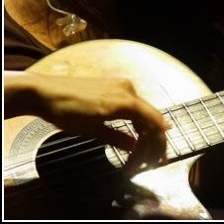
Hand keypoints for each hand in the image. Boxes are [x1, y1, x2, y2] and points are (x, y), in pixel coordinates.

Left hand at [31, 73, 167, 174]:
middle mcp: (128, 89)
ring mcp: (121, 85)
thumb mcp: (92, 130)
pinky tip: (131, 128)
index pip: (153, 117)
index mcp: (126, 100)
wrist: (45, 92)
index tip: (164, 149)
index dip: (160, 135)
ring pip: (140, 108)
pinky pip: (131, 102)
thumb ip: (117, 137)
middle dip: (151, 134)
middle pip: (148, 113)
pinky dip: (134, 116)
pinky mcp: (113, 85)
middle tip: (151, 153)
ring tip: (141, 144)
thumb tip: (134, 146)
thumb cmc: (68, 112)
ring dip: (143, 126)